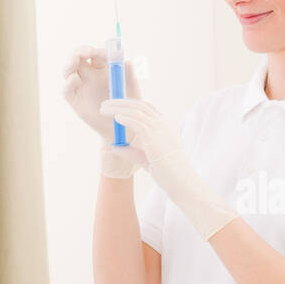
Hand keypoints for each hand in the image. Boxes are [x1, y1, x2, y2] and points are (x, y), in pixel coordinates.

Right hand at [62, 43, 141, 142]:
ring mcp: (82, 87)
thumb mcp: (132, 89)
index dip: (96, 50)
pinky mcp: (76, 101)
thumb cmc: (129, 106)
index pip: (95, 54)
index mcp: (104, 69)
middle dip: (79, 52)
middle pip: (78, 58)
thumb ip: (129, 74)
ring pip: (69, 71)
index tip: (100, 52)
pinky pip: (67, 90)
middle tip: (84, 52)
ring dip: (69, 64)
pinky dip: (68, 83)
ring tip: (74, 61)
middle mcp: (91, 76)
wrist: (121, 128)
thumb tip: (127, 61)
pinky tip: (74, 79)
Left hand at [99, 97, 236, 240]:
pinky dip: (125, 118)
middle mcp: (163, 124)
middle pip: (140, 105)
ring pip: (136, 111)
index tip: (116, 105)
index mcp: (165, 126)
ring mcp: (160, 129)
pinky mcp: (154, 137)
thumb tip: (116, 146)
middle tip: (104, 103)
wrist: (181, 181)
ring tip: (103, 108)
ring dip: (118, 108)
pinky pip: (137, 122)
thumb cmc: (167, 172)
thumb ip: (132, 151)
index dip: (130, 103)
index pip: (147, 108)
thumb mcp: (146, 158)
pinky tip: (115, 118)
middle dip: (121, 102)